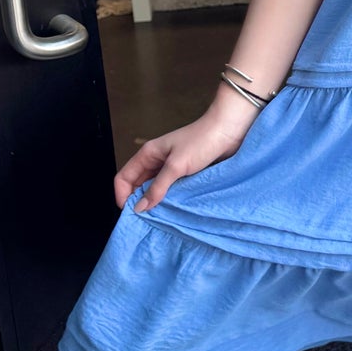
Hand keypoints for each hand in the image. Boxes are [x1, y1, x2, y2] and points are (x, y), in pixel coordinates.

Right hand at [120, 92, 259, 212]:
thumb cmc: (202, 141)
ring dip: (155, 202)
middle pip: (137, 185)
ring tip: (159, 217)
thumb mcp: (177, 166)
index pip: (123, 178)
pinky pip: (171, 190)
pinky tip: (174, 209)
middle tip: (145, 219)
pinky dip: (170, 199)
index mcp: (148, 154)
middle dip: (138, 202)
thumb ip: (158, 187)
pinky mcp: (186, 174)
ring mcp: (171, 168)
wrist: (229, 130)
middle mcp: (157, 161)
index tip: (131, 213)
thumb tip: (140, 207)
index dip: (122, 195)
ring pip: (155, 189)